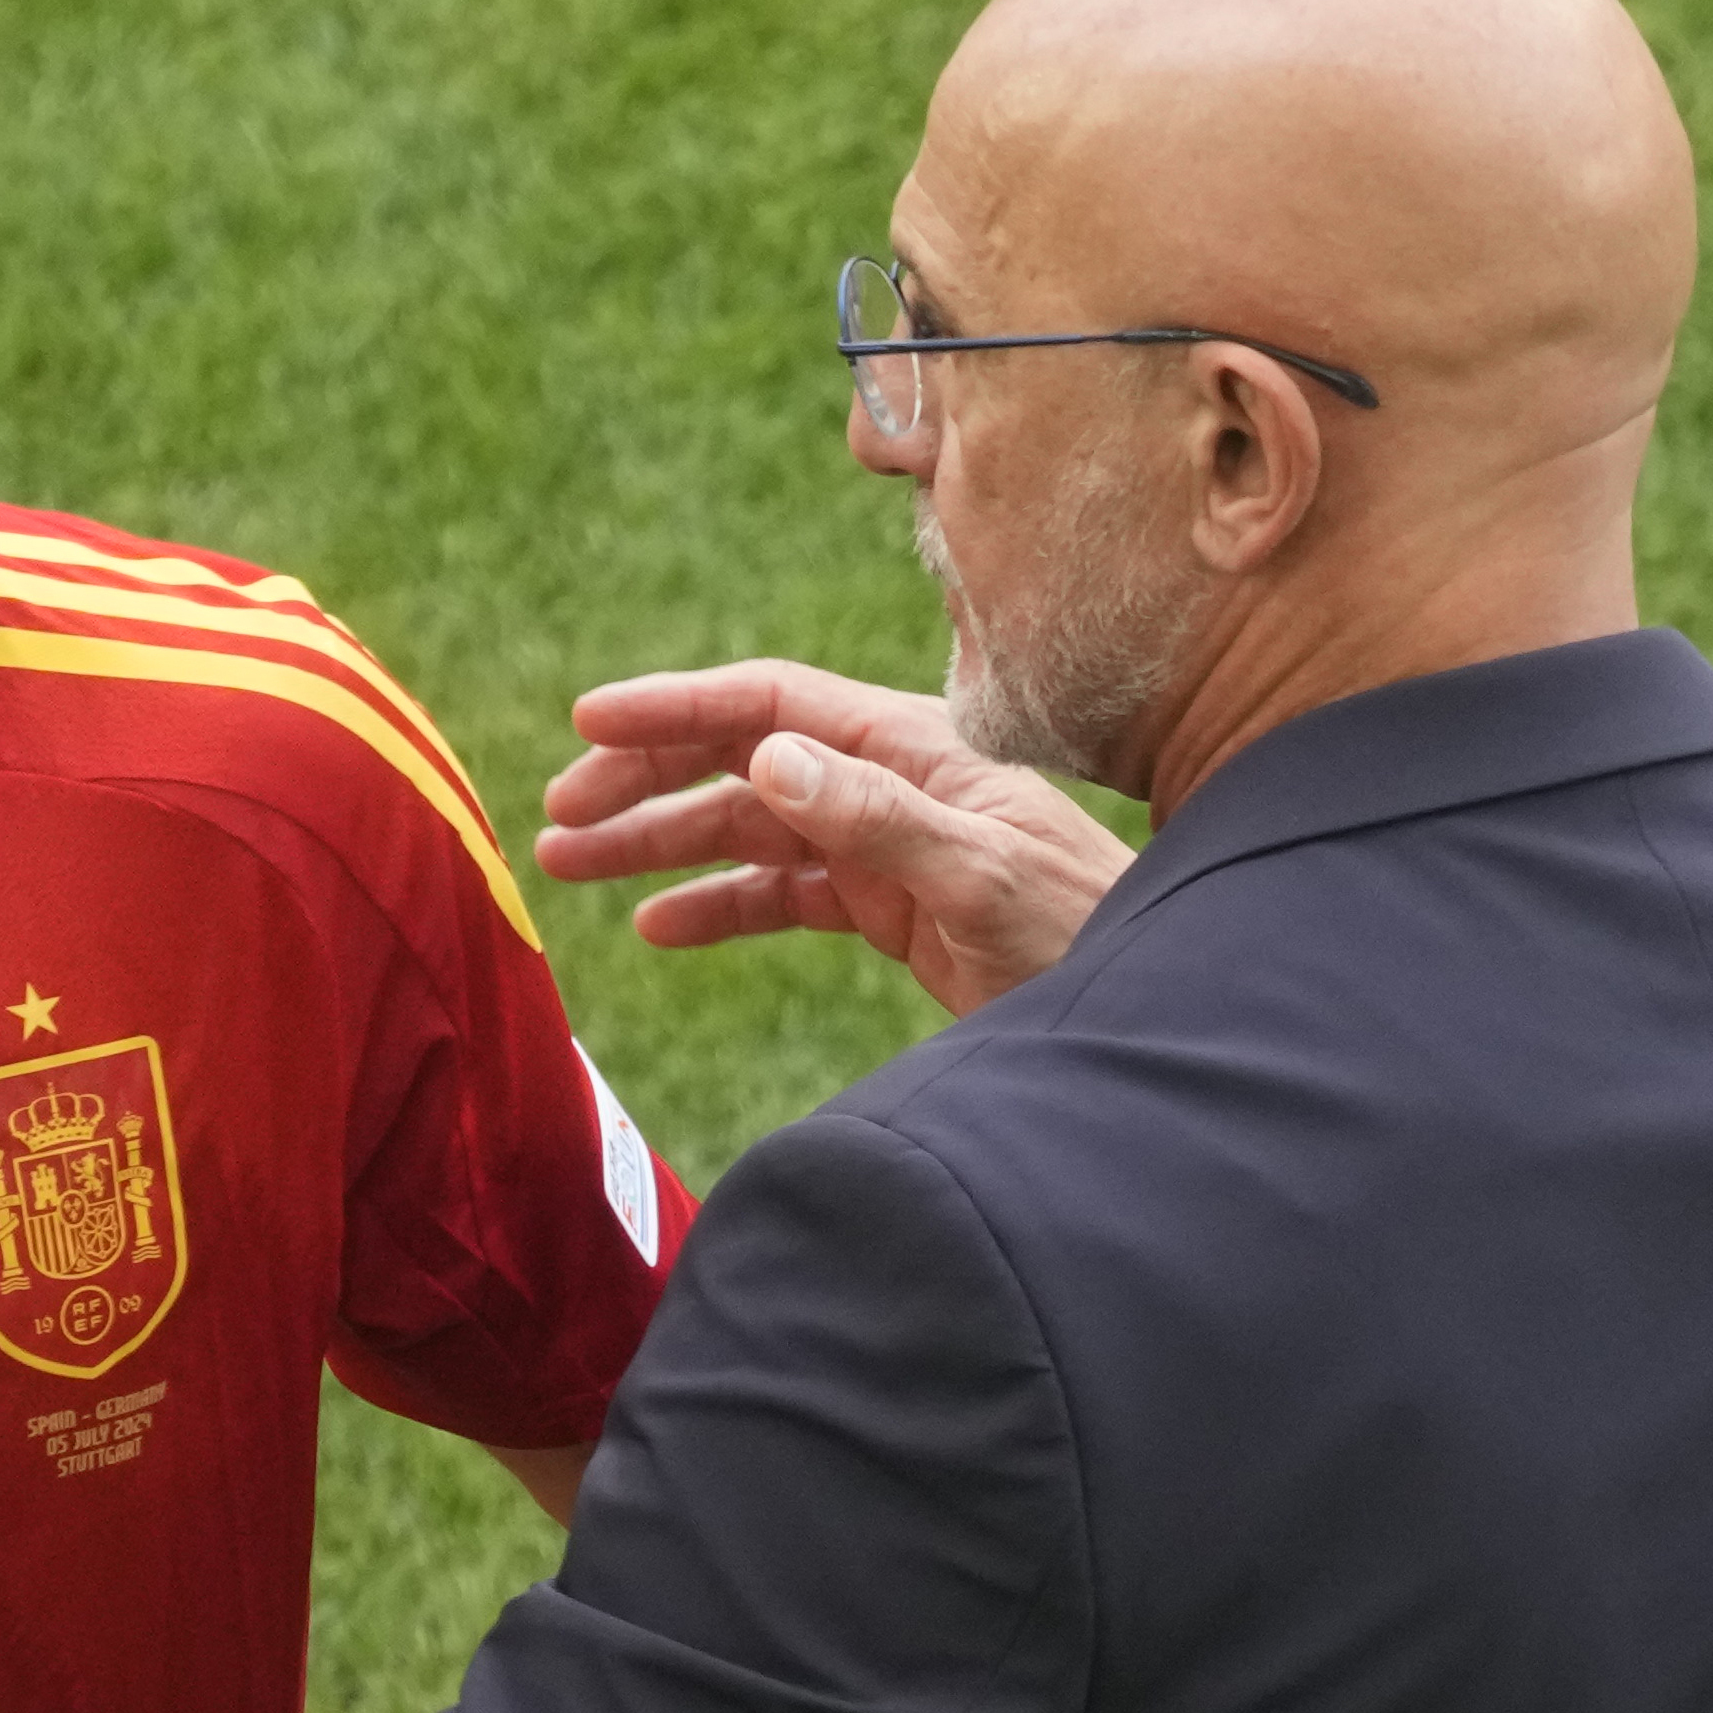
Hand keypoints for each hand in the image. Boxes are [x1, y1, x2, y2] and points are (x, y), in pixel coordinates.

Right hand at [535, 661, 1133, 1014]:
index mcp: (912, 752)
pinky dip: (718, 905)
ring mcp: (888, 845)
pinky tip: (658, 927)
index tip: (587, 723)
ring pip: (749, 828)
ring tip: (573, 869)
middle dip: (645, 780)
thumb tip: (769, 759)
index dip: (676, 708)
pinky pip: (784, 894)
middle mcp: (891, 784)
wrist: (1154, 1009)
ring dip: (662, 844)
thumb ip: (879, 818)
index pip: (771, 703)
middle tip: (557, 820)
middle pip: (743, 759)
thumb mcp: (983, 876)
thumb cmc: (1088, 934)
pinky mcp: (893, 908)